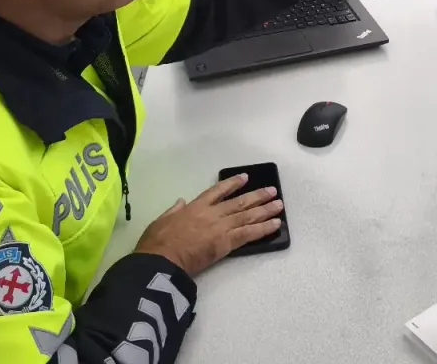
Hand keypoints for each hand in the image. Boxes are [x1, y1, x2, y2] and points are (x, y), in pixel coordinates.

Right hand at [135, 174, 283, 276]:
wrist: (162, 259)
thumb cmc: (157, 243)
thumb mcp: (160, 221)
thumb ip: (173, 211)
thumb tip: (181, 202)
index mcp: (195, 207)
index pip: (217, 191)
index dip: (232, 184)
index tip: (244, 178)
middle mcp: (212, 214)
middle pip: (239, 202)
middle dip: (257, 196)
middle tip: (272, 190)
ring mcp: (221, 227)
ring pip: (248, 216)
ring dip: (265, 210)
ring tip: (279, 205)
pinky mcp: (227, 243)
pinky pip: (249, 233)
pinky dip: (264, 228)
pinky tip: (275, 224)